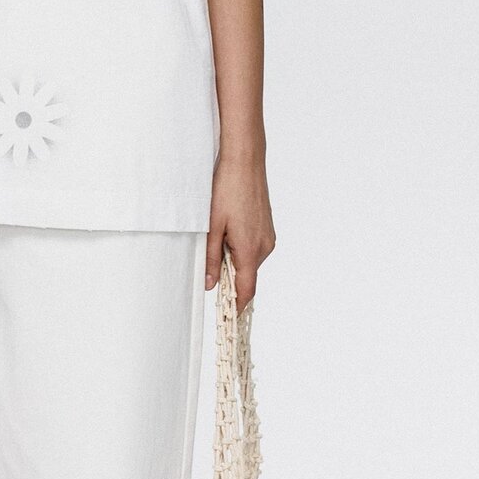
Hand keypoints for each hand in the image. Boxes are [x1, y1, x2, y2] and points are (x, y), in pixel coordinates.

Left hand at [205, 153, 275, 311]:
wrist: (244, 162)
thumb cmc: (226, 190)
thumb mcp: (211, 227)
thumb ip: (212, 259)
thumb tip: (211, 284)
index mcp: (250, 250)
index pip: (246, 290)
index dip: (237, 306)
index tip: (228, 317)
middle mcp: (264, 246)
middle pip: (247, 276)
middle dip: (230, 279)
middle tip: (210, 270)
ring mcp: (268, 236)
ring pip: (250, 261)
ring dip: (235, 261)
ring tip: (217, 238)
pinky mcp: (267, 228)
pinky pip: (254, 248)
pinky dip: (241, 249)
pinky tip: (228, 231)